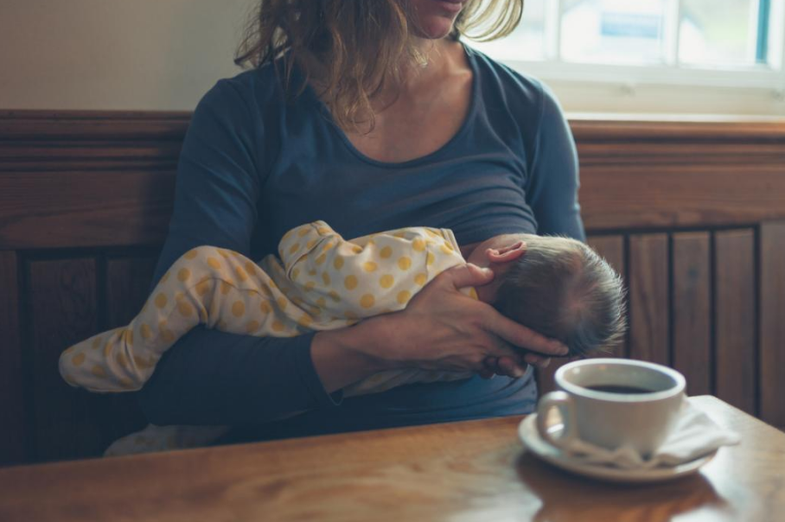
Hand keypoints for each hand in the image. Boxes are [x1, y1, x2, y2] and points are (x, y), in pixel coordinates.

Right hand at [370, 263, 568, 374]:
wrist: (400, 340)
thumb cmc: (422, 309)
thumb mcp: (444, 281)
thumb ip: (470, 273)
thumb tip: (489, 271)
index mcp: (484, 320)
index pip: (523, 334)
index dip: (545, 342)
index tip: (562, 347)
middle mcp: (484, 342)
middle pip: (519, 355)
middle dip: (533, 357)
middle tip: (543, 356)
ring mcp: (473, 358)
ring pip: (504, 365)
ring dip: (512, 363)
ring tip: (517, 360)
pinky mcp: (463, 367)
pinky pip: (485, 369)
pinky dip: (491, 365)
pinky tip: (488, 358)